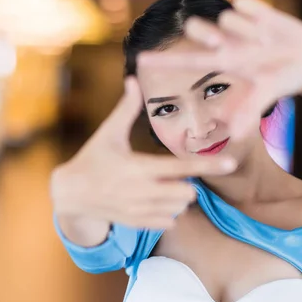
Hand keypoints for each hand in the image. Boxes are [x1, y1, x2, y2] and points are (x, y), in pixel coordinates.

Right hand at [50, 77, 236, 228]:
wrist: (70, 194)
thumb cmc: (93, 158)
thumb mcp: (108, 133)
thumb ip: (125, 108)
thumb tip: (133, 79)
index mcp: (137, 168)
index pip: (180, 168)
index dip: (208, 165)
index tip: (231, 163)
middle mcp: (141, 192)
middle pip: (186, 193)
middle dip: (190, 184)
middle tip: (178, 175)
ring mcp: (139, 211)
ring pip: (179, 209)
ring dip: (181, 198)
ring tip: (166, 186)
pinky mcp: (136, 223)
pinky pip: (168, 222)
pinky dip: (170, 212)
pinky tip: (158, 200)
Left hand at [138, 0, 301, 138]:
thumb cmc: (280, 80)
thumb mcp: (264, 95)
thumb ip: (249, 111)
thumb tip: (236, 136)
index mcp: (224, 62)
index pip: (188, 62)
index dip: (164, 61)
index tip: (139, 60)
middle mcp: (227, 42)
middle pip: (200, 30)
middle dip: (205, 34)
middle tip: (220, 43)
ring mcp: (240, 25)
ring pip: (227, 17)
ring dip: (247, 32)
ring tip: (264, 43)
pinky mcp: (257, 10)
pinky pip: (247, 5)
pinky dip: (259, 16)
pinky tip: (269, 26)